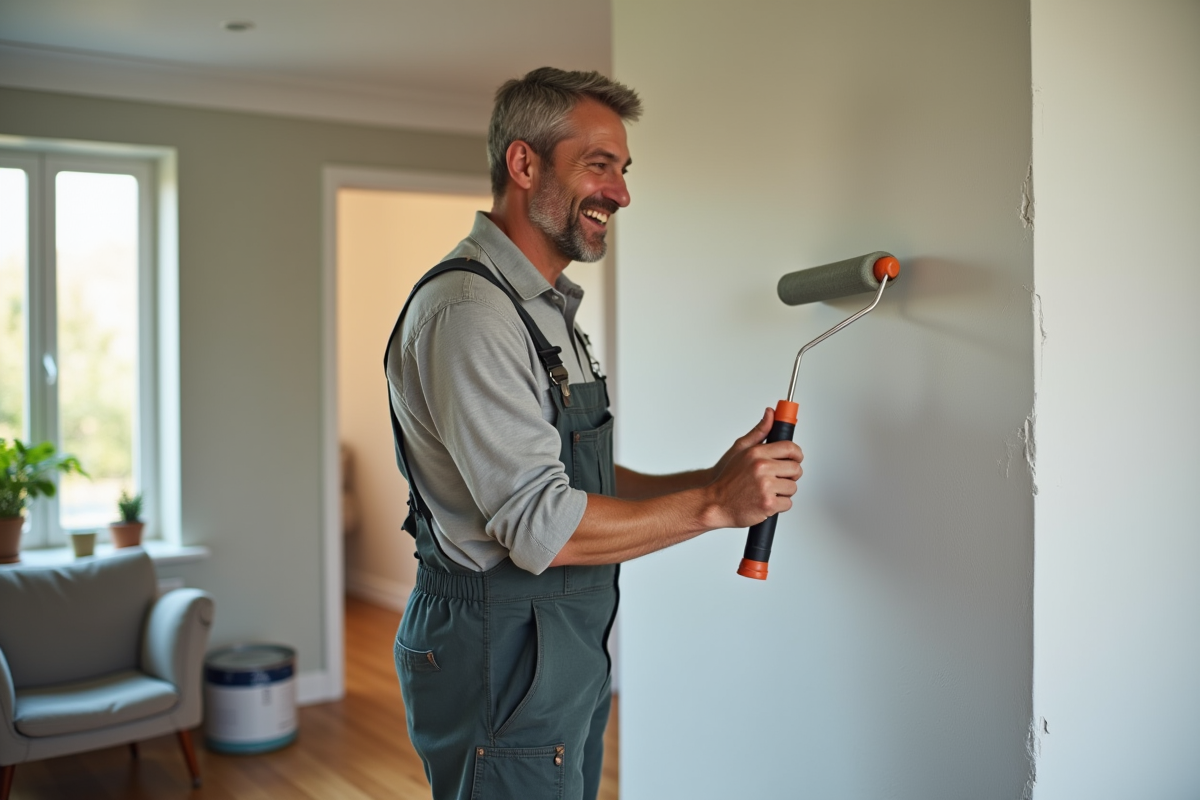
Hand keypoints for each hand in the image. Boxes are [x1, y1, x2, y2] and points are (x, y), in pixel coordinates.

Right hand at [704, 408, 802, 528]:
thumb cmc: (726, 479)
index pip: (789, 448)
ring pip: (792, 488)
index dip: (796, 454)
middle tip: (778, 478)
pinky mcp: (768, 504)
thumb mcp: (740, 449)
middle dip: (790, 475)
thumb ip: (759, 432)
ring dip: (783, 492)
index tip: (796, 458)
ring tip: (768, 491)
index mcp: (757, 453)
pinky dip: (779, 506)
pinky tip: (766, 501)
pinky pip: (787, 504)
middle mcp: (762, 468)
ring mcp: (765, 486)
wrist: (715, 503)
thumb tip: (770, 414)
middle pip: (795, 469)